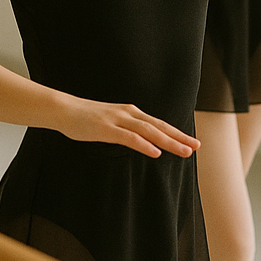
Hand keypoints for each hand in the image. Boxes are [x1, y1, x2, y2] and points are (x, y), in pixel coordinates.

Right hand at [60, 97, 199, 158]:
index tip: (192, 142)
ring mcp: (116, 120)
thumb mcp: (109, 121)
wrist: (63, 109)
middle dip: (178, 136)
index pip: (157, 123)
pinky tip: (155, 152)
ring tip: (184, 151)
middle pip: (158, 126)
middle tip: (197, 146)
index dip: (176, 132)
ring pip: (148, 131)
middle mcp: (126, 113)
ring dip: (168, 141)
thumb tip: (139, 140)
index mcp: (129, 112)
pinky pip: (128, 137)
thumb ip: (125, 128)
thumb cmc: (84, 117)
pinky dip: (144, 144)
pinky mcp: (105, 128)